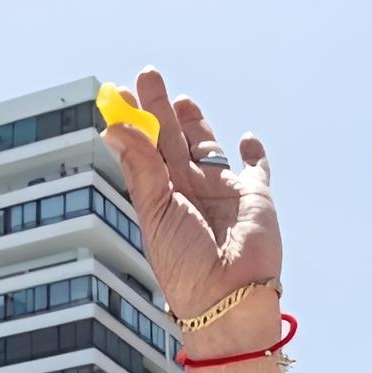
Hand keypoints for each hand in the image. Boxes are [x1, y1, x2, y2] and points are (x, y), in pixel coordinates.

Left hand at [102, 70, 281, 356]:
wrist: (228, 296)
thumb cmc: (185, 264)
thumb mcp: (156, 212)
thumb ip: (141, 167)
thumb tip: (115, 126)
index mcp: (162, 198)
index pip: (144, 152)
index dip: (133, 123)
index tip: (119, 93)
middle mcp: (190, 192)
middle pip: (173, 141)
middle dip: (161, 110)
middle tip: (148, 76)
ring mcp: (223, 193)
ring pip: (208, 149)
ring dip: (196, 125)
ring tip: (181, 101)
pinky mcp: (256, 196)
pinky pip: (256, 169)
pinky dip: (253, 154)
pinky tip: (245, 139)